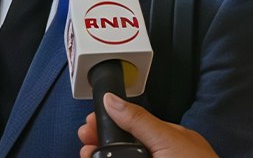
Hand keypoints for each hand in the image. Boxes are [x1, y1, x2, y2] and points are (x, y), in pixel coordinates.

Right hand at [78, 93, 216, 157]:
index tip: (89, 127)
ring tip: (87, 155)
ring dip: (102, 157)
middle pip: (124, 146)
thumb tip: (113, 100)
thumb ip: (139, 121)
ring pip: (122, 157)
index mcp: (168, 140)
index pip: (131, 126)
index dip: (108, 125)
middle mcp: (161, 156)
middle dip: (101, 144)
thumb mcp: (167, 141)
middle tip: (84, 145)